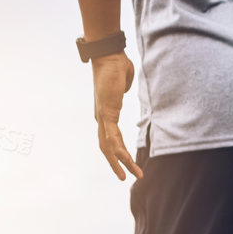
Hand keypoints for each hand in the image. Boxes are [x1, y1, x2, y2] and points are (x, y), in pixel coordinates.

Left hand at [91, 52, 142, 180]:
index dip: (118, 151)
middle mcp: (102, 118)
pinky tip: (123, 158)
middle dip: (116, 164)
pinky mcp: (106, 112)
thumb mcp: (124, 81)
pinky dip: (116, 149)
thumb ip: (123, 88)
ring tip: (130, 174)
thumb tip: (124, 88)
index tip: (127, 162)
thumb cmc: (117, 65)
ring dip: (119, 162)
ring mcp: (102, 116)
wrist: (109, 55)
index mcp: (107, 113)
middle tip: (125, 178)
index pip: (112, 138)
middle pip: (108, 147)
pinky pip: (111, 135)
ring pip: (109, 146)